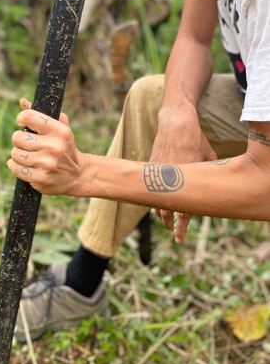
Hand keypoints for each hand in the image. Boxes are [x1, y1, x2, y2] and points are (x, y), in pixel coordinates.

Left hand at [6, 98, 86, 194]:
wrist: (78, 175)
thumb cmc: (64, 146)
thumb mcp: (59, 128)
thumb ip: (39, 114)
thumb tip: (22, 101)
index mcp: (59, 130)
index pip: (28, 116)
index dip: (22, 119)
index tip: (24, 124)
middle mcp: (54, 146)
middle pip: (17, 137)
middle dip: (20, 140)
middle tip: (28, 143)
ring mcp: (47, 164)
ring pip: (15, 153)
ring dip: (18, 154)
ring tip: (28, 155)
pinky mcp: (40, 178)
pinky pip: (15, 168)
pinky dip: (15, 166)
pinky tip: (25, 165)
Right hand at [151, 112, 215, 241]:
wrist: (176, 124)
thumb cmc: (196, 140)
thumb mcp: (208, 159)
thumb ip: (206, 175)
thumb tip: (212, 187)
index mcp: (186, 182)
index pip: (183, 212)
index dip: (181, 228)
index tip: (179, 238)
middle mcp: (170, 181)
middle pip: (165, 210)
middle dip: (169, 223)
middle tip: (172, 231)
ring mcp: (158, 174)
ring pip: (156, 199)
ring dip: (160, 210)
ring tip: (165, 219)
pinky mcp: (151, 166)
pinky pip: (151, 186)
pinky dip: (154, 195)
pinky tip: (156, 200)